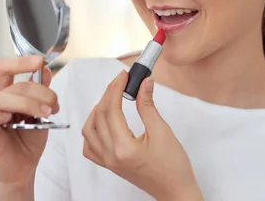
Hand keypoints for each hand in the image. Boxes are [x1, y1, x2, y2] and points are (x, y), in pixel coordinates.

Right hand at [0, 56, 59, 193]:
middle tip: (52, 104)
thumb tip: (46, 70)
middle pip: (9, 80)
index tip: (40, 61)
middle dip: (36, 89)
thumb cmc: (29, 139)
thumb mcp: (42, 111)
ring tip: (45, 114)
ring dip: (28, 104)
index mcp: (7, 91)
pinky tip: (10, 119)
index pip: (6, 68)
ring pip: (2, 98)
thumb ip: (42, 91)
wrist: (24, 167)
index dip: (21, 61)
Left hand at [81, 70, 202, 200]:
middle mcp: (111, 155)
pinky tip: (102, 120)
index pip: (111, 110)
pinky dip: (92, 130)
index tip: (123, 76)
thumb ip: (148, 105)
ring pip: (90, 129)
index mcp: (123, 148)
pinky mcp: (109, 164)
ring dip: (97, 109)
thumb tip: (143, 83)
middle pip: (99, 116)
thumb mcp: (163, 131)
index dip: (116, 88)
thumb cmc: (173, 167)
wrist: (175, 190)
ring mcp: (107, 161)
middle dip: (108, 94)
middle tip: (120, 81)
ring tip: (112, 97)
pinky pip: (90, 146)